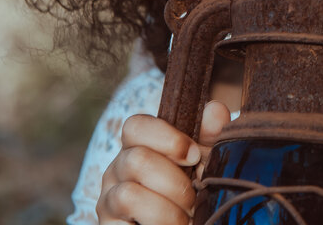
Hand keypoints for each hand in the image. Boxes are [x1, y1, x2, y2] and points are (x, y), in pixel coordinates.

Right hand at [97, 102, 230, 224]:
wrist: (182, 224)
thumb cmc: (192, 193)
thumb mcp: (205, 163)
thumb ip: (211, 137)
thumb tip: (215, 109)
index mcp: (137, 147)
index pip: (135, 126)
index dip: (167, 138)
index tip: (194, 156)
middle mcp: (117, 170)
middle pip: (137, 160)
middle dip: (175, 183)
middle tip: (194, 199)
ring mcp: (108, 200)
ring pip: (128, 195)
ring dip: (167, 211)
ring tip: (184, 220)